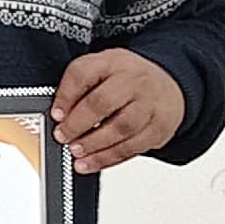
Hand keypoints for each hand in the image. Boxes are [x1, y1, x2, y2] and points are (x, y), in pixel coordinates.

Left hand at [54, 49, 186, 173]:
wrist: (169, 85)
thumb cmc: (128, 79)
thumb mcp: (103, 69)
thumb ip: (79, 86)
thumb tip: (59, 115)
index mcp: (112, 62)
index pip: (84, 73)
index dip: (66, 96)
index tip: (56, 115)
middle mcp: (134, 81)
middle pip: (103, 102)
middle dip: (78, 124)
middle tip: (63, 136)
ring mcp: (149, 105)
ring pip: (120, 128)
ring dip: (94, 144)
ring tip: (75, 152)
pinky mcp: (158, 128)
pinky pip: (132, 147)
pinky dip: (108, 158)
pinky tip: (92, 162)